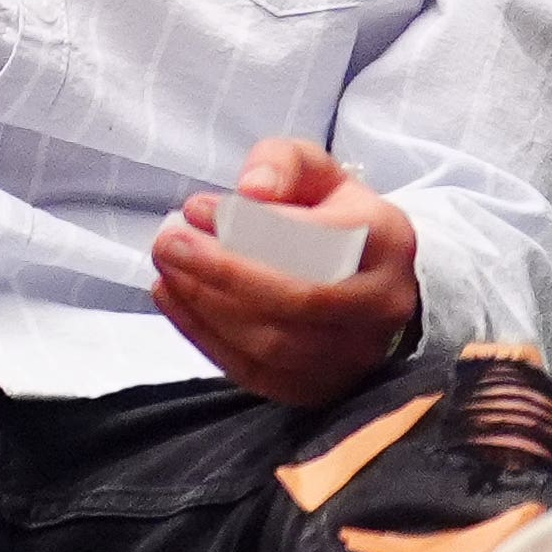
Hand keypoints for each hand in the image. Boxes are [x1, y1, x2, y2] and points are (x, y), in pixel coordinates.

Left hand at [153, 137, 422, 406]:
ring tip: (167, 267)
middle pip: (301, 298)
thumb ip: (282, 163)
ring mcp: (354, 355)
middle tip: (168, 243)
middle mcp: (380, 304)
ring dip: (206, 304)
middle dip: (223, 272)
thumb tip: (250, 188)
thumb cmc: (332, 217)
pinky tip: (173, 296)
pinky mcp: (319, 388)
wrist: (367, 280)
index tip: (195, 208)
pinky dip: (204, 335)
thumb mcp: (314, 171)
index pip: (321, 240)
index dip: (254, 227)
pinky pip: (255, 371)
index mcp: (385, 241)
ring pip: (275, 343)